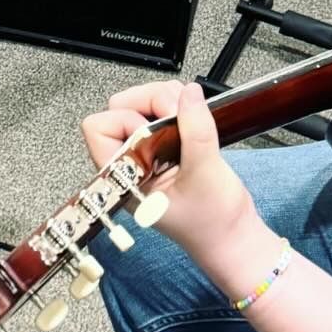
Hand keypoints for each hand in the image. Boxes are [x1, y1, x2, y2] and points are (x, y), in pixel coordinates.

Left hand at [81, 81, 256, 263]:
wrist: (232, 237)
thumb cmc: (211, 223)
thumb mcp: (205, 173)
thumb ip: (196, 130)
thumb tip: (189, 94)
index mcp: (124, 175)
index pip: (99, 128)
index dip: (128, 119)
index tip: (159, 127)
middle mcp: (131, 162)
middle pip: (121, 108)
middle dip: (151, 101)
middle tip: (178, 113)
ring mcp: (148, 153)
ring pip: (141, 105)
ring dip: (166, 100)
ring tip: (188, 117)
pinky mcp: (166, 145)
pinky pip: (162, 112)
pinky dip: (178, 105)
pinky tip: (194, 120)